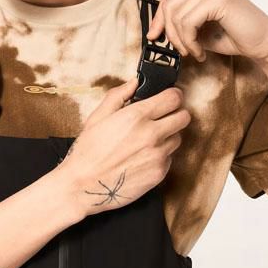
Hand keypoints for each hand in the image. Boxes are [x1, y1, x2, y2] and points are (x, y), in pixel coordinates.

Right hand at [58, 78, 189, 217]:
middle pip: (184, 117)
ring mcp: (158, 155)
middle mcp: (152, 134)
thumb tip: (134, 83)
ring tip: (148, 140)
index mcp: (136, 116)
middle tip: (163, 117)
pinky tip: (143, 157)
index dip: (173, 96)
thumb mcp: (97, 117)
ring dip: (168, 136)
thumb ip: (118, 95)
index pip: (174, 98)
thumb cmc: (87, 151)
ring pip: (177, 138)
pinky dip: (161, 155)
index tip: (169, 98)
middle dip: (175, 114)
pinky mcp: (159, 173)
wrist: (84, 185)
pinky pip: (170, 158)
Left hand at [145, 0, 267, 62]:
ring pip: (176, 15)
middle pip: (169, 5)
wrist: (264, 44)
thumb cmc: (234, 37)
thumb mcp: (198, 30)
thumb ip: (179, 24)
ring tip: (194, 52)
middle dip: (169, 33)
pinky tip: (201, 52)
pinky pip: (188, 22)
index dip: (158, 19)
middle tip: (181, 51)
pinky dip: (190, 42)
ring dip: (181, 41)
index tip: (154, 37)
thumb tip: (154, 30)